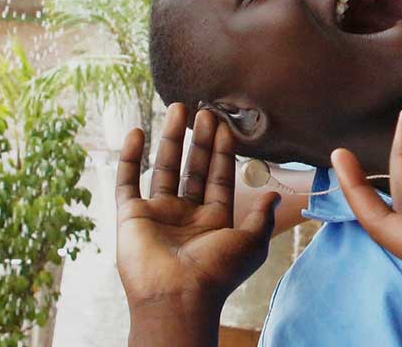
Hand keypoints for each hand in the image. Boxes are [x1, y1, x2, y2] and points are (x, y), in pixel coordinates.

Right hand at [116, 103, 279, 312]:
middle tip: (203, 110)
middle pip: (192, 169)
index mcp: (213, 221)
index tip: (224, 125)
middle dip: (199, 140)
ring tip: (177, 108)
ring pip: (164, 168)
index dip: (222, 151)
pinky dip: (130, 157)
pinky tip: (138, 131)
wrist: (178, 294)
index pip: (218, 178)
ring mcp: (157, 214)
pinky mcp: (131, 215)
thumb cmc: (217, 271)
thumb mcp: (251, 242)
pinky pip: (127, 180)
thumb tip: (274, 195)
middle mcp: (185, 215)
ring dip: (171, 138)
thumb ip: (261, 217)